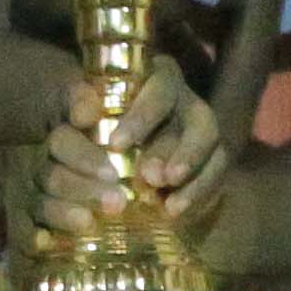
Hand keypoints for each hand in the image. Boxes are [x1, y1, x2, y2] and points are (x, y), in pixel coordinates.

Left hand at [32, 59, 226, 254]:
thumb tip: (82, 114)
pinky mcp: (211, 163)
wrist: (104, 152)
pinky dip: (198, 196)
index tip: (115, 145)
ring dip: (194, 178)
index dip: (142, 117)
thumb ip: (75, 104)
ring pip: (214, 150)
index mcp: (159, 78)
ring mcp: (203, 134)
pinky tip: (176, 213)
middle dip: (179, 152)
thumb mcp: (76, 107)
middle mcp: (188, 103)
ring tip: (170, 206)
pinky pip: (216, 177)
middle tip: (152, 178)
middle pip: (198, 122)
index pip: (160, 90)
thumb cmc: (89, 121)